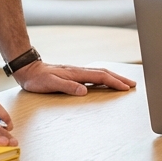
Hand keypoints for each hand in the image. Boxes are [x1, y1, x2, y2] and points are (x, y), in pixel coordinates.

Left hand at [13, 60, 136, 95]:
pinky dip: (104, 78)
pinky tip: (106, 82)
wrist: (28, 70)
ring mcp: (77, 72)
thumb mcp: (50, 84)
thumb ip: (67, 87)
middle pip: (104, 73)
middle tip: (133, 84)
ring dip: (114, 77)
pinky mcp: (74, 74)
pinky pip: (94, 75)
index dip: (114, 82)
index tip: (126, 87)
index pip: (100, 76)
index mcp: (76, 73)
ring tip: (124, 83)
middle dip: (120, 78)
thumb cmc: (37, 79)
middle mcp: (79, 71)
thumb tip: (84, 91)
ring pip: (100, 73)